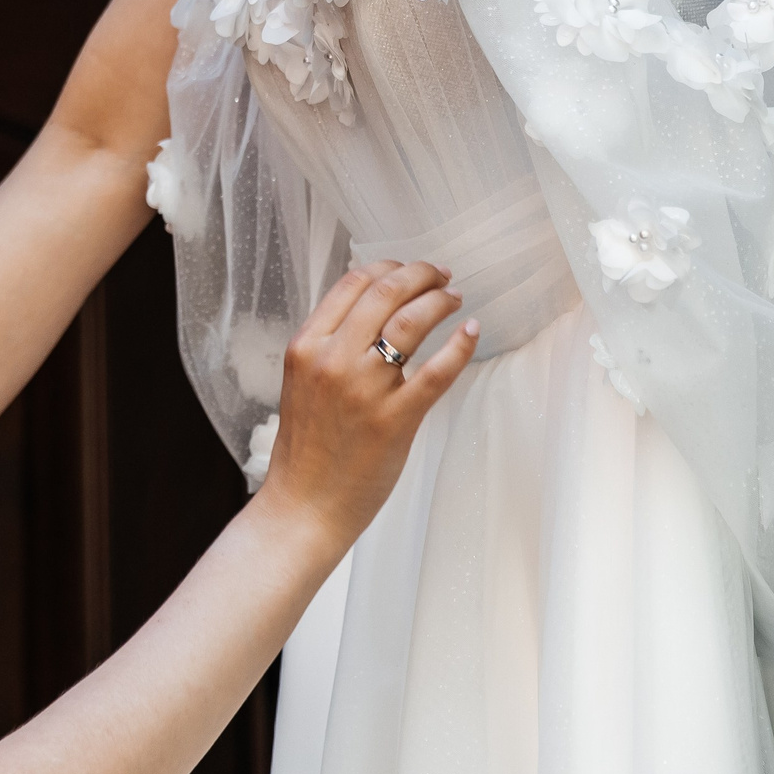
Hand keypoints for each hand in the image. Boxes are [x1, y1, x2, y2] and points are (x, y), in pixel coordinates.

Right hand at [256, 260, 478, 549]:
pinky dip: (459, 345)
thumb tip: (370, 311)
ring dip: (440, 301)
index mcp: (306, 347)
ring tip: (454, 299)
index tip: (409, 269)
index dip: (389, 266)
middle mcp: (333, 360)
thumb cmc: (307, 450)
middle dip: (421, 275)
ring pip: (411, 321)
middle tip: (441, 277)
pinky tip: (471, 332)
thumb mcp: (303, 383)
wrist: (304, 506)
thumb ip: (329, 347)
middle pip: (386, 292)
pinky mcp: (395, 420)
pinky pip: (437, 371)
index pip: (353, 283)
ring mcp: (364, 390)